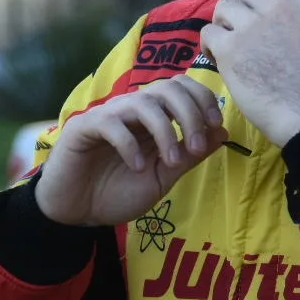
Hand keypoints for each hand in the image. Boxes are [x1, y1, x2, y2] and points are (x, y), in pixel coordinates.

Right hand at [35, 75, 228, 225]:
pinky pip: (112, 124)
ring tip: (170, 161)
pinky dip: (130, 144)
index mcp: (151, 118)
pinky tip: (136, 167)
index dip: (202, 99)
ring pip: (143, 102)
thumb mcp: (163, 177)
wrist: (76, 213)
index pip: (180, 87)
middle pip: (167, 87)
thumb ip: (189, 155)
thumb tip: (222, 132)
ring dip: (165, 131)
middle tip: (195, 146)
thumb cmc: (116, 193)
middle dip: (190, 113)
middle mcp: (130, 110)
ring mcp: (106, 116)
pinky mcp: (83, 128)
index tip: (215, 126)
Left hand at [200, 0, 299, 147]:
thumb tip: (281, 23)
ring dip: (223, 24)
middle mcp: (278, 8)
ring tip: (227, 44)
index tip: (259, 5)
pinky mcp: (230, 48)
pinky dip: (209, 43)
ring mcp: (252, 26)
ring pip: (223, 8)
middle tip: (242, 31)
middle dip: (241, 9)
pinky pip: (208, 32)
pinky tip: (215, 56)